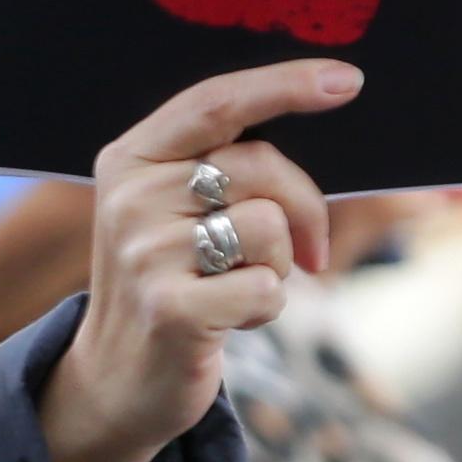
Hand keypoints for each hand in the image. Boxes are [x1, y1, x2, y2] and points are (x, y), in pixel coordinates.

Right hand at [38, 59, 355, 461]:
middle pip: (260, 166)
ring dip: (276, 267)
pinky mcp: (170, 310)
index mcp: (130, 159)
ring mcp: (145, 255)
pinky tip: (228, 322)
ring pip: (269, 227)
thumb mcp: (174, 213)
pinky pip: (267, 288)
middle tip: (307, 251)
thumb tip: (326, 119)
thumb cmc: (170, 284)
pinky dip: (265, 309)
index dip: (286, 85)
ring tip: (236, 289)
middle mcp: (129, 198)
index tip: (347, 80)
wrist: (114, 381)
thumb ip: (224, 167)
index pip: (216, 103)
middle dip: (304, 207)